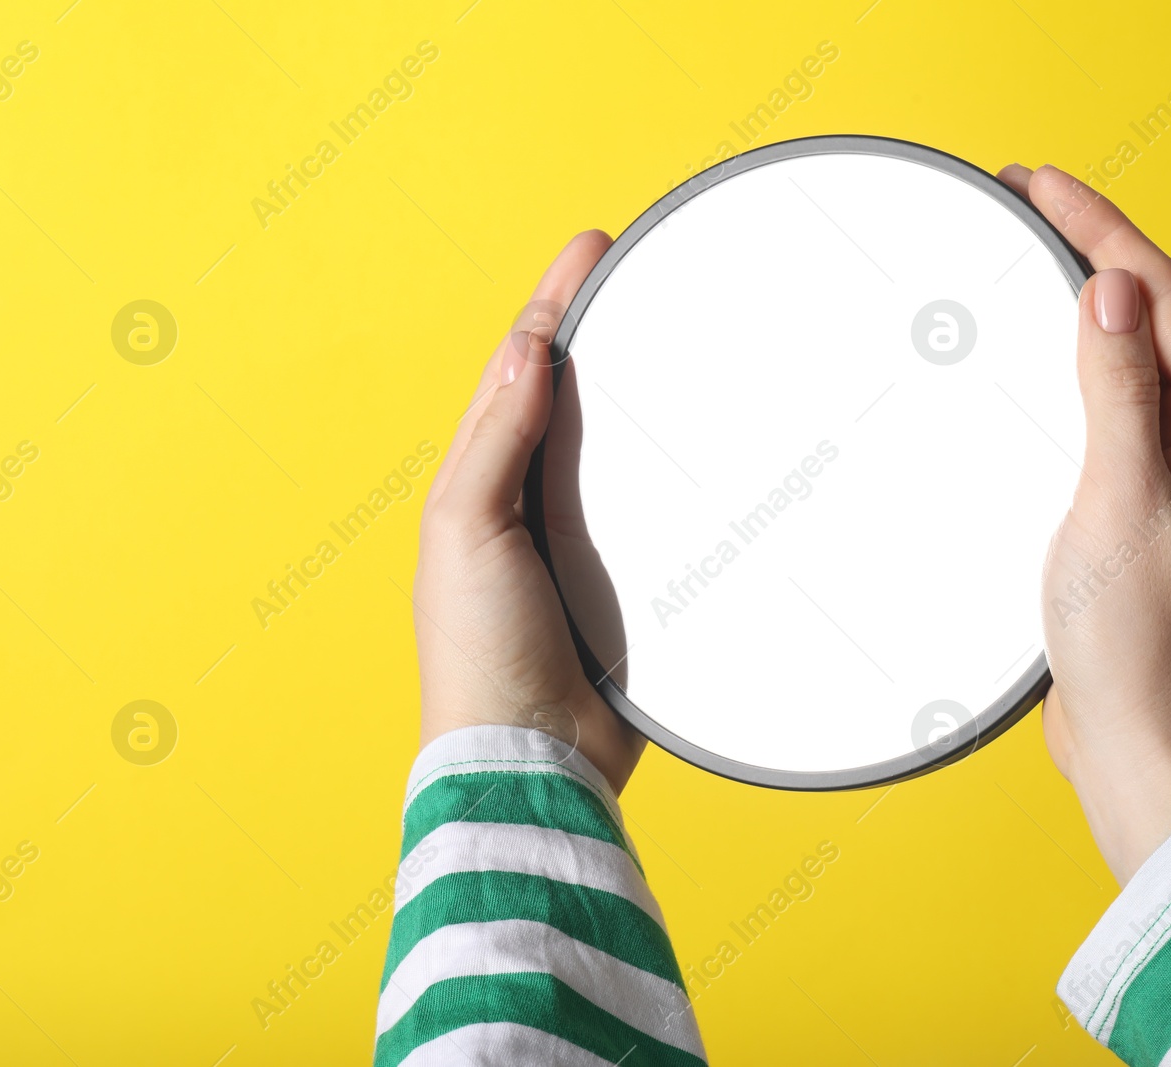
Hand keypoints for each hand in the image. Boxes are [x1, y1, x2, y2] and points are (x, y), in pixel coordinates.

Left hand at [412, 230, 645, 792]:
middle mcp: (529, 504)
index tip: (588, 248)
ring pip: (616, 448)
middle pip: (568, 397)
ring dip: (638, 392)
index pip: (518, 371)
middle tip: (633, 269)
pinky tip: (704, 445)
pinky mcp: (630, 581)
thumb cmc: (481, 651)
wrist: (535, 754)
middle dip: (595, 330)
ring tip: (671, 330)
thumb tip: (526, 355)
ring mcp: (582, 542)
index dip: (550, 306)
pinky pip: (655, 507)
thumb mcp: (466, 531)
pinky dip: (675, 468)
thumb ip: (496, 443)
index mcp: (480, 483)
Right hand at [999, 164, 1170, 884]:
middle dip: (1092, 245)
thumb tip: (1112, 292)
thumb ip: (1117, 397)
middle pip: (1151, 315)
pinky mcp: (1131, 505)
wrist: (1141, 745)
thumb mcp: (1120, 506)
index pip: (1164, 298)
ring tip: (1025, 253)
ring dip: (1079, 299)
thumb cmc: (1141, 647)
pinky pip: (1103, 407)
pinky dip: (1064, 365)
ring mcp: (1170, 475)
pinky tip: (1032, 360)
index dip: (1104, 227)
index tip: (1041, 183)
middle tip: (1024, 200)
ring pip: (1126, 357)